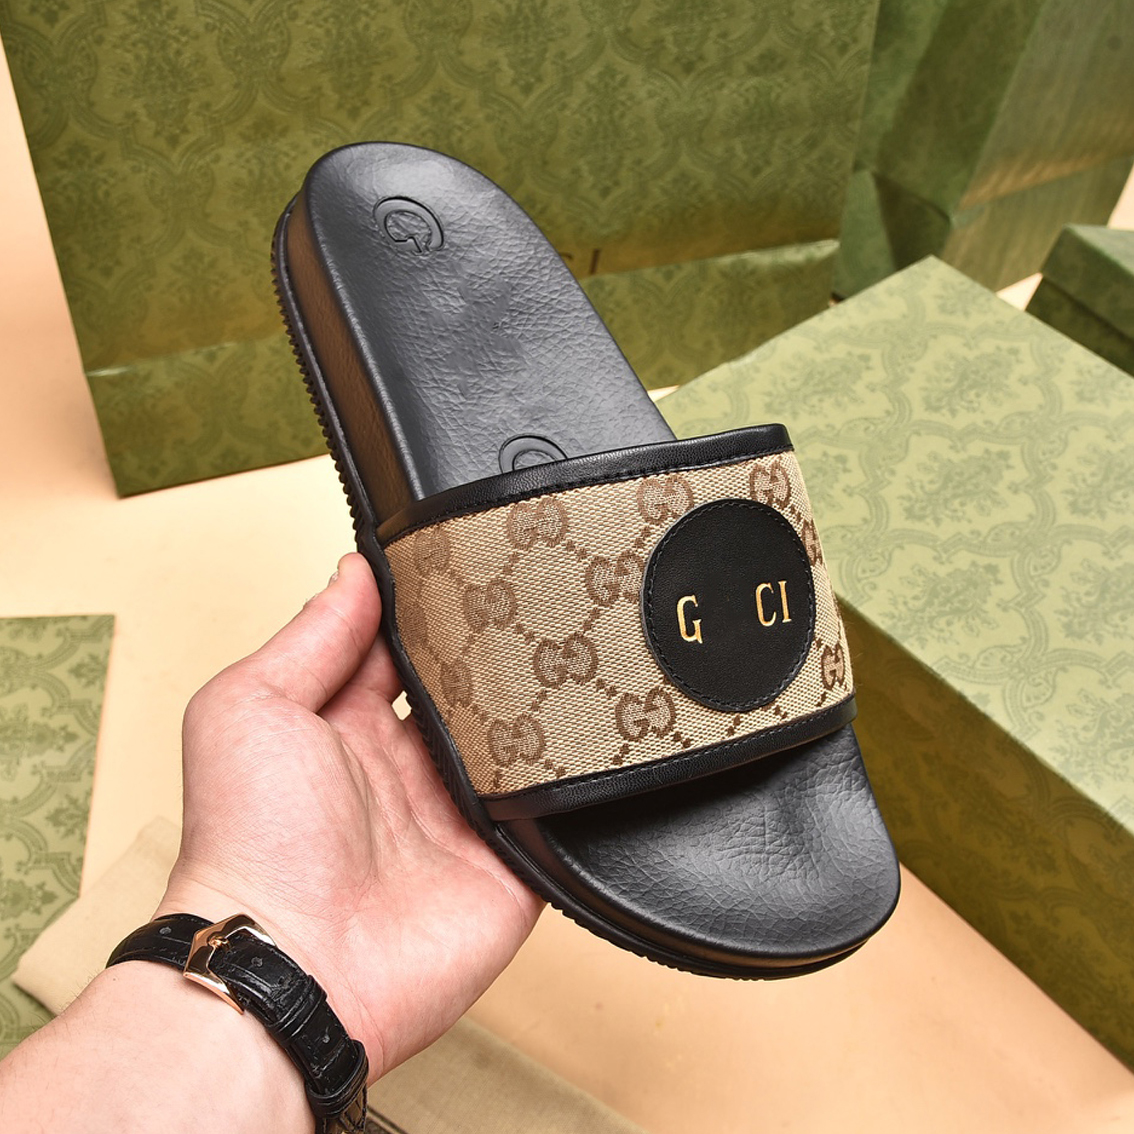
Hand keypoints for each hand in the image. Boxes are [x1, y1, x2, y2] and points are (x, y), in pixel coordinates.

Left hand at [157, 552, 542, 1079]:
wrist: (297, 966)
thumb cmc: (251, 840)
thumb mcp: (251, 705)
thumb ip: (314, 635)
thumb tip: (357, 570)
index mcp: (348, 725)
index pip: (405, 647)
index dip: (435, 607)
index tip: (471, 558)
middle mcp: (408, 767)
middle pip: (472, 689)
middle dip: (501, 649)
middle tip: (541, 593)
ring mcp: (462, 815)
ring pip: (521, 740)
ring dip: (543, 705)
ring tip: (580, 644)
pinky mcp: (511, 862)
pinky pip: (556, 807)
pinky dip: (574, 775)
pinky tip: (597, 727)